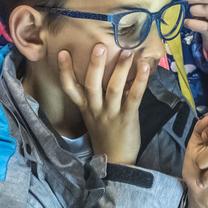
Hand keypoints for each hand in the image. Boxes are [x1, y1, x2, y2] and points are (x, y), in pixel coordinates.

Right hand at [56, 45, 149, 165]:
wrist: (116, 161)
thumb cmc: (106, 134)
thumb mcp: (94, 116)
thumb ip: (97, 97)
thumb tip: (108, 69)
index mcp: (86, 107)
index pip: (70, 88)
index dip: (65, 70)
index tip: (63, 52)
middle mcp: (96, 109)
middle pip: (91, 84)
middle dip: (95, 65)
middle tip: (99, 47)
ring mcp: (112, 113)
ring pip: (114, 88)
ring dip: (121, 69)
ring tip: (127, 52)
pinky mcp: (128, 117)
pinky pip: (134, 97)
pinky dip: (140, 81)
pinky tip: (145, 67)